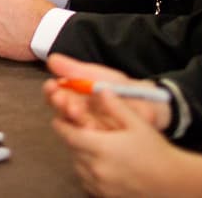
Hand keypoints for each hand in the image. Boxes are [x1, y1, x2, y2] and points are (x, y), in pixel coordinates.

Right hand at [44, 54, 165, 130]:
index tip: (51, 85)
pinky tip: (89, 124)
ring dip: (73, 118)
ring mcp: (90, 130)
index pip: (56, 97)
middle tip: (61, 98)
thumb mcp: (98, 75)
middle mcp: (79, 116)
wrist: (150, 103)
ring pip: (75, 126)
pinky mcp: (103, 142)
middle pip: (62, 113)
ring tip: (75, 108)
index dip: (51, 92)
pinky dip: (91, 131)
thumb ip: (75, 69)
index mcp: (75, 98)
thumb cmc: (121, 89)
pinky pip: (93, 139)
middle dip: (60, 105)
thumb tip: (51, 59)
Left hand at [50, 86, 201, 196]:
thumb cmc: (156, 152)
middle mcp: (96, 168)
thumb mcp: (137, 123)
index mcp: (101, 147)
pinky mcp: (104, 196)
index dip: (61, 125)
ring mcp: (99, 185)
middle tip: (78, 130)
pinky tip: (99, 164)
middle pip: (72, 150)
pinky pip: (87, 182)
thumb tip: (99, 89)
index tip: (59, 119)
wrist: (172, 183)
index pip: (69, 135)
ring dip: (79, 156)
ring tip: (90, 146)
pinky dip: (87, 171)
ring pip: (77, 167)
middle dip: (72, 139)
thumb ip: (115, 105)